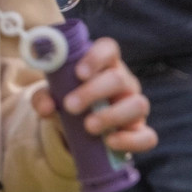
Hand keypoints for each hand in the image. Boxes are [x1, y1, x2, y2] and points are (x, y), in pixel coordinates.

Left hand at [30, 36, 156, 153]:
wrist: (79, 129)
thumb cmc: (69, 100)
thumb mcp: (52, 97)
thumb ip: (43, 97)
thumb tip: (45, 107)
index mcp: (104, 65)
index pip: (108, 49)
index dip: (96, 58)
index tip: (79, 73)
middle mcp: (124, 82)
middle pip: (119, 78)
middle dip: (93, 92)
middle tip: (70, 106)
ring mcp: (135, 106)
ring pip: (138, 105)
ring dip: (112, 116)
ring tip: (88, 127)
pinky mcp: (140, 131)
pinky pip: (147, 136)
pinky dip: (130, 140)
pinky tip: (110, 142)